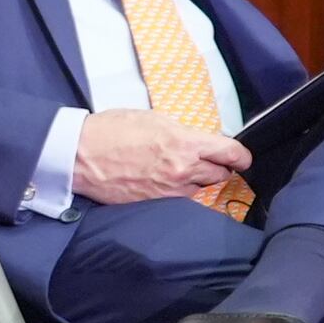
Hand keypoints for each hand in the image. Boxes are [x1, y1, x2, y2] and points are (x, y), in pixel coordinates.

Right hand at [71, 109, 252, 208]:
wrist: (80, 156)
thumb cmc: (111, 130)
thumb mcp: (152, 118)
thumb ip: (180, 132)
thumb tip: (195, 141)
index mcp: (186, 144)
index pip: (230, 153)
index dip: (242, 156)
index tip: (243, 158)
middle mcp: (184, 171)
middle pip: (219, 174)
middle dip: (218, 166)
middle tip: (209, 160)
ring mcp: (170, 191)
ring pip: (199, 188)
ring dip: (196, 179)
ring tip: (178, 169)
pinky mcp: (155, 204)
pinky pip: (178, 198)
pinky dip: (177, 190)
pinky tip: (163, 180)